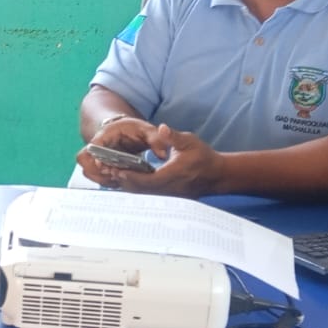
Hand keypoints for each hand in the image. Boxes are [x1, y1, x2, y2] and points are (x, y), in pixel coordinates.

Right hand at [74, 116, 161, 185]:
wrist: (126, 130)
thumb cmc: (134, 129)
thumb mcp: (147, 130)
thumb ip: (156, 140)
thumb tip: (162, 154)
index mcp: (105, 134)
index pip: (92, 146)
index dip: (95, 157)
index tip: (103, 165)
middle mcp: (97, 146)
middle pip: (84, 161)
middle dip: (97, 171)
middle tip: (114, 174)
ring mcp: (96, 157)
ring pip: (88, 171)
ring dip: (101, 178)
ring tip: (118, 180)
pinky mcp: (100, 167)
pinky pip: (96, 177)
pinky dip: (105, 181)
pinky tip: (118, 181)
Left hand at [104, 125, 225, 197]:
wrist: (218, 174)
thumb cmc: (204, 156)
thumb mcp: (190, 142)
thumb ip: (173, 137)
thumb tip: (162, 128)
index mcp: (173, 175)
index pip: (147, 180)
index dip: (131, 177)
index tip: (117, 170)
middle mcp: (170, 189)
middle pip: (142, 190)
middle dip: (125, 182)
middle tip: (109, 173)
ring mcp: (170, 196)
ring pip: (145, 196)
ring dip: (129, 187)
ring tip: (115, 177)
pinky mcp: (170, 199)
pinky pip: (150, 197)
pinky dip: (138, 190)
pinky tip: (128, 183)